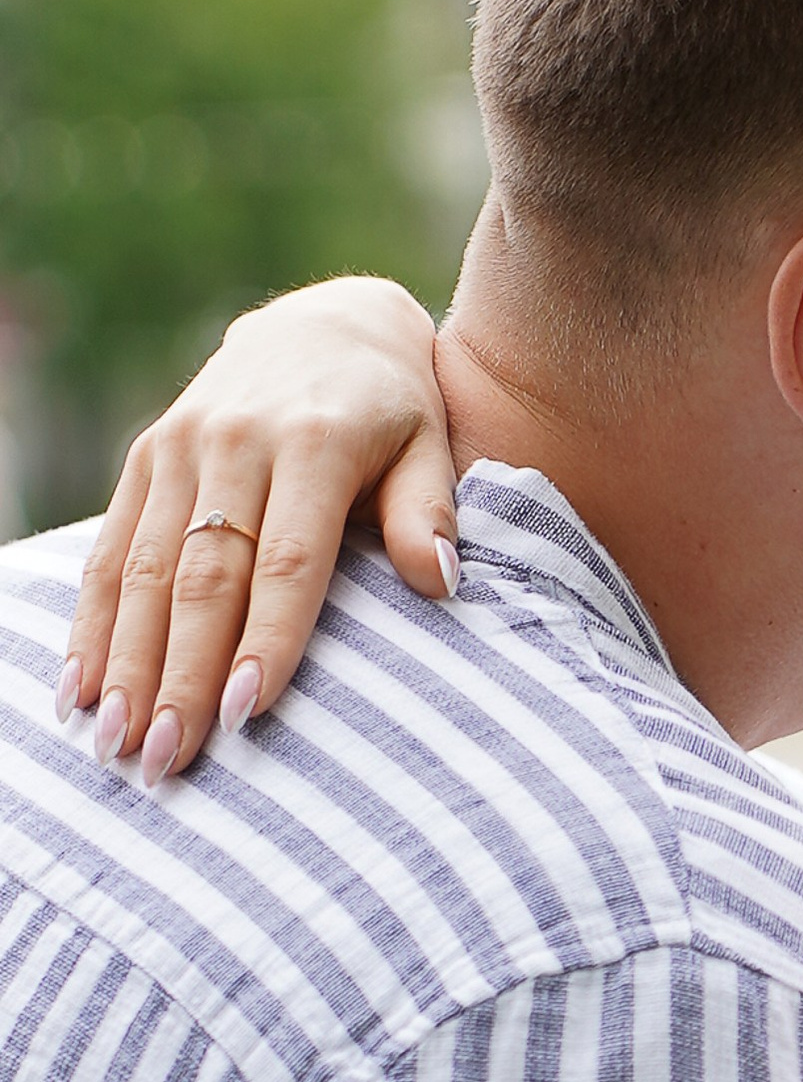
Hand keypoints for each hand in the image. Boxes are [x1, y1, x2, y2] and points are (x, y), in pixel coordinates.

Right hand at [64, 279, 454, 778]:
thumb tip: (442, 583)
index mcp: (315, 444)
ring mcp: (180, 448)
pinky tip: (81, 688)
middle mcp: (236, 442)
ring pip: (145, 569)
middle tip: (169, 757)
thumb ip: (430, 511)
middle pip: (203, 577)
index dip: (266, 639)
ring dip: (128, 662)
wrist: (325, 324)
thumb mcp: (430, 443)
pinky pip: (111, 548)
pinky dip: (94, 622)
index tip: (248, 714)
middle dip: (182, 674)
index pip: (287, 561)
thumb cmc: (395, 408)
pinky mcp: (145, 456)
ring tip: (118, 743)